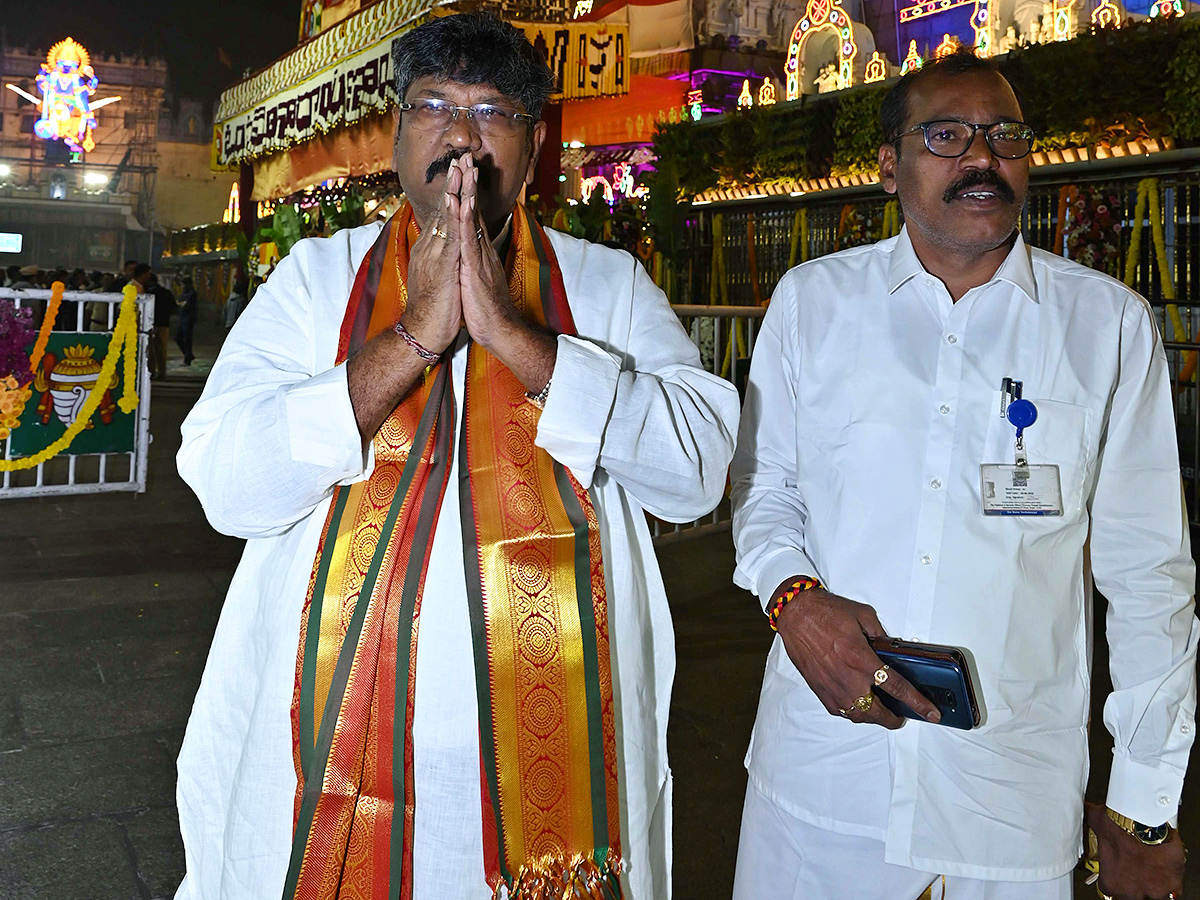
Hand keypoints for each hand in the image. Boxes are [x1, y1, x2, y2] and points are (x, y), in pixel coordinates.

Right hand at [401, 159, 463, 354]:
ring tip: (461, 168)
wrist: (423, 331)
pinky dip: (452, 219)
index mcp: (432, 249)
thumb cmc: (434, 307)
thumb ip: (442, 258)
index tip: (460, 171)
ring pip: (445, 217)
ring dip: (453, 192)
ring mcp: (434, 255)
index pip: (443, 215)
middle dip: (453, 183)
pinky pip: (449, 238)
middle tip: (461, 156)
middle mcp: (430, 247)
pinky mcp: (442, 267)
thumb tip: (447, 248)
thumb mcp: (440, 276)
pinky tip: (457, 202)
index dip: (452, 192)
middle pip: (443, 209)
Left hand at [455, 155, 522, 350]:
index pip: (472, 216)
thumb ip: (473, 261)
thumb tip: (469, 251)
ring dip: (470, 192)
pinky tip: (464, 202)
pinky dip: (466, 220)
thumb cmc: (486, 308)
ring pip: (473, 219)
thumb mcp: (476, 278)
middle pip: (474, 210)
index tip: (465, 170)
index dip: (469, 192)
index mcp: (479, 251)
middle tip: (467, 155)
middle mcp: (482, 249)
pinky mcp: (475, 269)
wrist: (499, 330)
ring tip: (467, 168)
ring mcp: (480, 257)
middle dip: (471, 182)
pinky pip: (470, 240)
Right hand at [773, 582, 940, 727]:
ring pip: (857, 715)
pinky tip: (857, 705)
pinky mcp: (819, 688)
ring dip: (872, 717)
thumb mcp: (864, 615)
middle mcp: (847, 676)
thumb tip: (891, 650)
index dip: (917, 702)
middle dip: (893, 718)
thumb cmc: (825, 612)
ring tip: (880, 713)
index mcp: (860, 657)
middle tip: (901, 716)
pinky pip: (839, 710)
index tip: (930, 712)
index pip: (896, 687)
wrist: (796, 614)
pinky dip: (852, 712)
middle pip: (877, 711)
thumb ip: (881, 635)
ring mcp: (831, 685)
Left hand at [1087, 802, 1185, 899]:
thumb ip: (1091, 824)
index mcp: (1110, 882)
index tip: (1118, 872)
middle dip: (1134, 884)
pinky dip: (1171, 882)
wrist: (1144, 821)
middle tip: (1135, 869)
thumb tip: (1085, 811)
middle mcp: (1131, 891)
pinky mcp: (1172, 883)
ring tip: (1152, 870)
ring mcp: (1153, 889)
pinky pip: (1175, 891)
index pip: (1110, 891)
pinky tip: (1167, 872)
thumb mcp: (1097, 822)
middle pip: (1133, 896)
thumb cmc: (1119, 824)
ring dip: (1153, 884)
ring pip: (1154, 895)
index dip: (1115, 880)